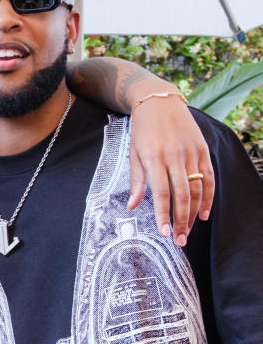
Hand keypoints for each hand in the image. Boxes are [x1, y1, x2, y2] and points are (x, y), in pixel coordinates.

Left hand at [126, 93, 212, 244]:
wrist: (160, 102)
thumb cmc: (142, 130)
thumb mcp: (134, 154)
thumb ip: (136, 181)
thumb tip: (133, 206)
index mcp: (155, 158)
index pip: (162, 193)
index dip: (164, 215)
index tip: (163, 233)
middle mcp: (175, 156)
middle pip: (182, 195)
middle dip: (181, 220)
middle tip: (179, 241)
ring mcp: (191, 153)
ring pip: (197, 189)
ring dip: (194, 213)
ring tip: (188, 231)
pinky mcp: (202, 150)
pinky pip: (209, 177)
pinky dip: (208, 197)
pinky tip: (204, 214)